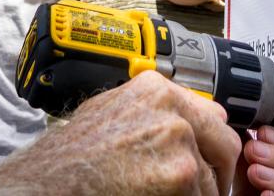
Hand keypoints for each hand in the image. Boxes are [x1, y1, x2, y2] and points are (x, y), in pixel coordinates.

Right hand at [0, 71, 241, 194]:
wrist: (47, 184)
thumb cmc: (72, 157)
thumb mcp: (113, 113)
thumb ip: (158, 110)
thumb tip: (208, 113)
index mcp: (156, 89)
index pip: (214, 116)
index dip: (213, 147)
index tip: (211, 164)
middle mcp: (172, 108)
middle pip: (226, 146)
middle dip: (218, 174)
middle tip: (199, 191)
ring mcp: (180, 141)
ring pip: (215, 180)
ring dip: (198, 194)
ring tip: (162, 195)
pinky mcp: (183, 174)